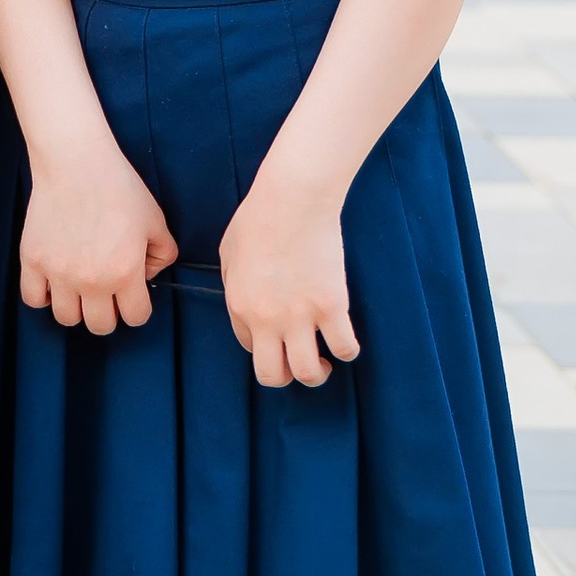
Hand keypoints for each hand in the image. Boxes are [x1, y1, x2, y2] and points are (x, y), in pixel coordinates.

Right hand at [19, 148, 176, 334]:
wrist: (76, 163)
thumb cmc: (117, 187)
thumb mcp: (155, 220)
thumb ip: (162, 254)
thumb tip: (149, 275)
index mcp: (125, 273)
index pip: (136, 318)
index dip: (138, 308)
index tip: (133, 294)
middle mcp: (91, 280)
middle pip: (100, 326)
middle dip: (108, 313)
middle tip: (106, 292)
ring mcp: (58, 273)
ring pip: (66, 318)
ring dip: (76, 308)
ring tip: (79, 288)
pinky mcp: (33, 260)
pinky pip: (33, 299)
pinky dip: (44, 296)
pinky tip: (54, 282)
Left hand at [219, 174, 357, 390]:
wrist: (292, 199)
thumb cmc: (258, 218)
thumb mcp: (229, 254)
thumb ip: (235, 285)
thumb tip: (246, 303)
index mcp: (240, 306)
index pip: (248, 347)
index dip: (263, 345)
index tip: (276, 335)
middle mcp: (268, 319)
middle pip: (273, 375)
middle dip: (284, 377)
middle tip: (296, 363)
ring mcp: (302, 315)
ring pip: (309, 372)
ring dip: (317, 373)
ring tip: (323, 360)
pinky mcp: (332, 305)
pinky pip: (344, 347)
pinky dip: (346, 351)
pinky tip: (344, 342)